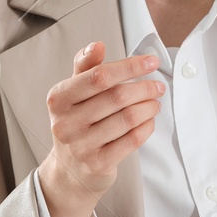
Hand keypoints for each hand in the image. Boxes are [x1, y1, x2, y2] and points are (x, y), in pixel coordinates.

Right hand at [36, 41, 163, 216]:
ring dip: (148, 107)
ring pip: (127, 118)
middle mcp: (66, 123)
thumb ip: (85, 67)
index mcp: (59, 99)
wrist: (68, 171)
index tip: (151, 62)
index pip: (98, 76)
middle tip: (157, 86)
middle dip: (144, 88)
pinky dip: (146, 127)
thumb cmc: (76, 123)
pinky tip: (149, 120)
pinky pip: (132, 140)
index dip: (129, 66)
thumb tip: (96, 45)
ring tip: (155, 103)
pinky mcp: (98, 164)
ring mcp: (81, 146)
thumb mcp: (73, 93)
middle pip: (116, 97)